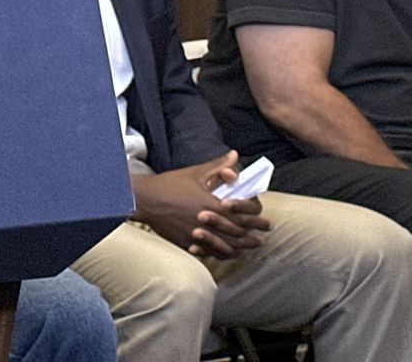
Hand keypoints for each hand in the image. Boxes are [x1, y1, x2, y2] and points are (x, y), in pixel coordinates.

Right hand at [130, 151, 271, 258]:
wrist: (144, 199)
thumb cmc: (170, 184)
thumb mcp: (195, 173)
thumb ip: (218, 166)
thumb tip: (235, 156)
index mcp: (212, 204)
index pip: (242, 216)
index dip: (257, 220)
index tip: (267, 223)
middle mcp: (207, 223)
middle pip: (237, 234)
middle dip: (253, 236)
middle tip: (263, 237)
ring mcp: (197, 235)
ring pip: (226, 247)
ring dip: (241, 248)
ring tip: (250, 247)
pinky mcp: (187, 243)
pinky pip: (210, 253)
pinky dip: (223, 254)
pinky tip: (229, 253)